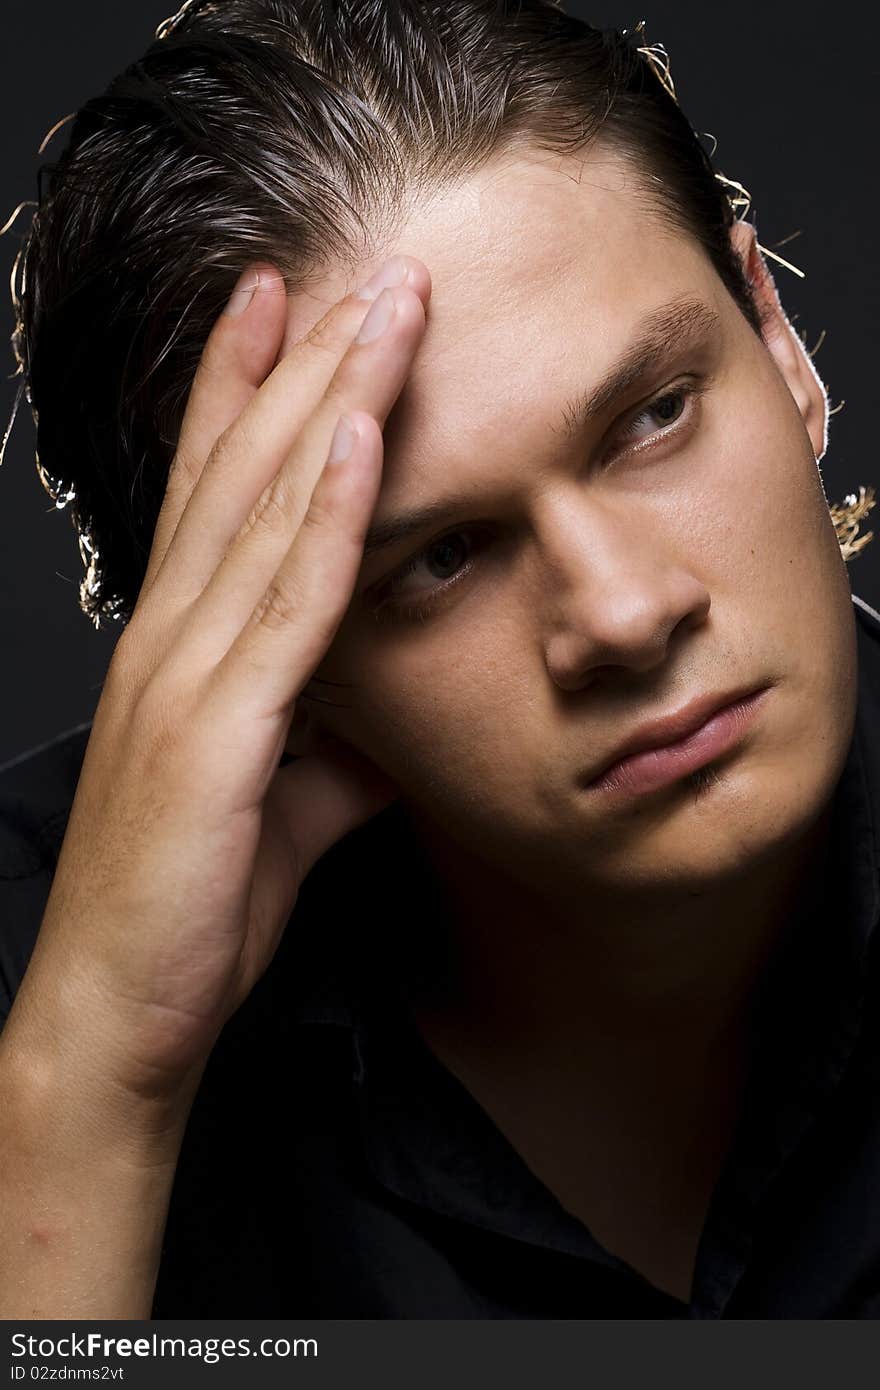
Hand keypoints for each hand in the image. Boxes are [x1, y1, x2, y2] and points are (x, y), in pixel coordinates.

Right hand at [16, 256, 430, 1099]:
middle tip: (354, 263)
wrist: (120, 1013)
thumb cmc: (192, 906)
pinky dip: (328, 516)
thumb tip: (392, 715)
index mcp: (185, 647)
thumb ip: (333, 742)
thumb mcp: (282, 803)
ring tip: (380, 305)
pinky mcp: (217, 732)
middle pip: (244, 471)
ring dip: (328, 401)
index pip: (217, 489)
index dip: (246, 388)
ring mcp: (189, 676)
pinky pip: (285, 604)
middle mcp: (174, 638)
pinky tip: (364, 439)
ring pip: (268, 510)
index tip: (285, 303)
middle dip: (301, 359)